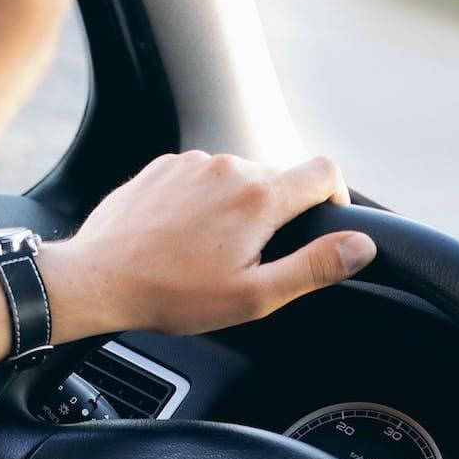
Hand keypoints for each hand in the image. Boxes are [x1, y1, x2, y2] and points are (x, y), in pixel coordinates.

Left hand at [41, 151, 376, 339]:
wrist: (98, 278)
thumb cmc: (172, 294)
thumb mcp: (254, 295)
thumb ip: (314, 267)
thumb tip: (361, 246)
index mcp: (260, 197)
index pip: (324, 172)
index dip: (335, 197)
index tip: (323, 224)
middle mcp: (229, 166)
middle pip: (278, 179)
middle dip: (276, 216)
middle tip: (250, 261)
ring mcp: (192, 162)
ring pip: (237, 179)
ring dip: (236, 209)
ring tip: (209, 253)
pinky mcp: (163, 166)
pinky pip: (200, 178)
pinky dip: (202, 203)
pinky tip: (182, 238)